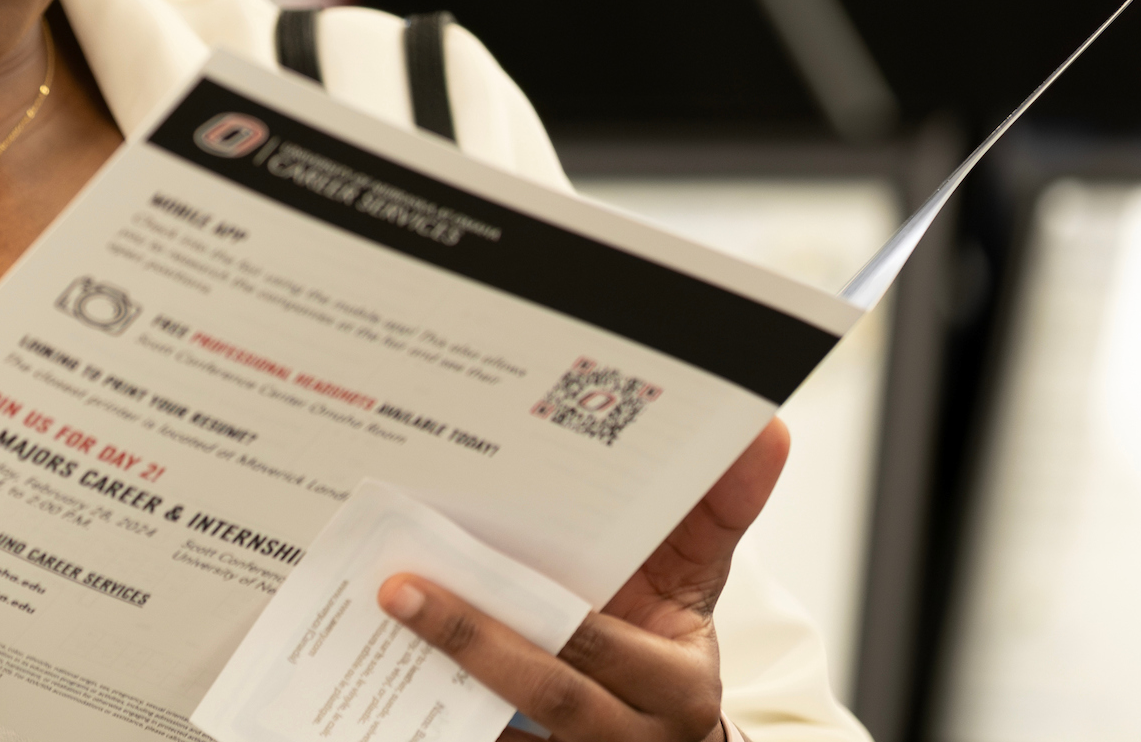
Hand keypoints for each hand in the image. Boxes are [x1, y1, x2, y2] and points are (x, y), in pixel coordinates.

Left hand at [377, 417, 790, 741]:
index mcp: (677, 686)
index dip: (544, 615)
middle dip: (469, 639)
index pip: (600, 643)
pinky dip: (421, 718)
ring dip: (435, 680)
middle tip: (397, 587)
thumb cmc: (663, 647)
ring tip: (379, 618)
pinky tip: (376, 679)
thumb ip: (719, 512)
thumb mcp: (696, 582)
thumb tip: (763, 429)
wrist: (661, 740)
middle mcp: (630, 738)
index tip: (476, 569)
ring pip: (501, 730)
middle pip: (546, 691)